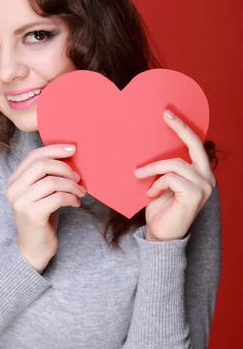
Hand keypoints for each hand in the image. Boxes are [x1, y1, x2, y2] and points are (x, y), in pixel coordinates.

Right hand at [7, 144, 85, 272]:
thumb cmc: (41, 218)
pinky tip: (76, 203)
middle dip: (65, 167)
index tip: (73, 149)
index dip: (54, 149)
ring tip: (80, 192)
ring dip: (71, 185)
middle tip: (78, 177)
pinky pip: (58, 198)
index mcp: (14, 180)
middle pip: (41, 165)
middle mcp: (13, 189)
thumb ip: (46, 175)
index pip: (34, 155)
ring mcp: (21, 202)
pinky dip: (71, 198)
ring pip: (52, 181)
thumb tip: (69, 156)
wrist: (33, 248)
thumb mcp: (41, 193)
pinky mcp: (32, 214)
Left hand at [134, 110, 216, 241]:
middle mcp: (207, 178)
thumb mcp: (161, 183)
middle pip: (195, 145)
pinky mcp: (195, 194)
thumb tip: (149, 145)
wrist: (161, 235)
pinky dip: (157, 184)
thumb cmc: (160, 210)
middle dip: (180, 127)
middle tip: (165, 114)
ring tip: (140, 176)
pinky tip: (151, 194)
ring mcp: (204, 186)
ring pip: (175, 164)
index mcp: (201, 173)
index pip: (196, 145)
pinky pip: (171, 178)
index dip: (183, 128)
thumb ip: (164, 168)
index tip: (168, 113)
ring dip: (154, 169)